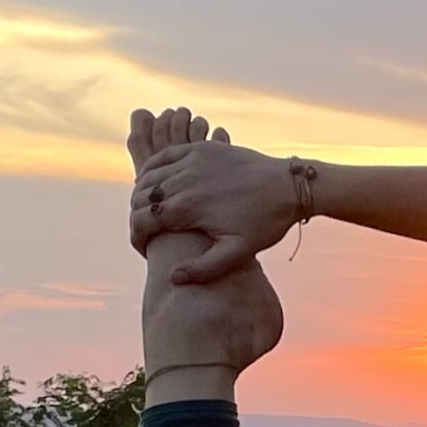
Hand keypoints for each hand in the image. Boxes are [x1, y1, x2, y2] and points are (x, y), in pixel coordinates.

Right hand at [127, 113, 298, 281]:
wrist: (289, 186)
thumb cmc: (265, 223)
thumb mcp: (238, 252)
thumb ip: (204, 268)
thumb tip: (173, 278)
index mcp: (188, 208)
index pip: (143, 221)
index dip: (137, 237)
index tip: (143, 249)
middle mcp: (184, 180)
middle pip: (141, 198)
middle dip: (137, 217)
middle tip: (144, 232)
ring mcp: (192, 160)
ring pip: (149, 176)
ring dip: (142, 194)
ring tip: (149, 212)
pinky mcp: (202, 149)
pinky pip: (165, 155)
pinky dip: (153, 168)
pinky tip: (154, 182)